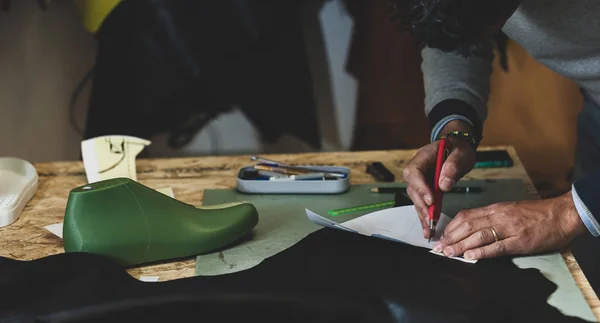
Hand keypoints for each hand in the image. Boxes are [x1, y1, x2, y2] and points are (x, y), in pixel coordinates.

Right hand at [403, 120, 475, 238]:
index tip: (431, 199)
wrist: (457, 148)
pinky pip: (423, 203)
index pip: (414, 173)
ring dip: (422, 214)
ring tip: (429, 229)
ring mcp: (419, 181)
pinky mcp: (425, 190)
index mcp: (422, 158)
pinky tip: (428, 228)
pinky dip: (426, 215)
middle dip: (421, 205)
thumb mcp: (460, 154)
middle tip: (431, 219)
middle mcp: (416, 170)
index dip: (420, 187)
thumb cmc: (458, 149)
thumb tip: (444, 185)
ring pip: (416, 199)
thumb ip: (452, 166)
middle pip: (413, 189)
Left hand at [433, 192, 586, 259]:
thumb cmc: (536, 213)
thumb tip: (471, 227)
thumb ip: (491, 217)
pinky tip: (470, 256)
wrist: (561, 214)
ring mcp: (510, 228)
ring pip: (479, 235)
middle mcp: (499, 216)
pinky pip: (497, 246)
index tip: (441, 236)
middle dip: (451, 237)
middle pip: (468, 225)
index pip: (466, 216)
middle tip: (439, 248)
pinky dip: (481, 251)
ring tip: (449, 253)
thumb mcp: (509, 210)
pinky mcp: (521, 241)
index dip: (451, 227)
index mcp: (495, 209)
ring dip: (461, 245)